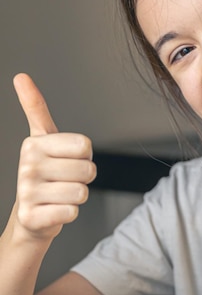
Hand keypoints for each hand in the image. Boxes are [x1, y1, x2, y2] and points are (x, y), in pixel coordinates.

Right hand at [13, 74, 95, 240]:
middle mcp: (27, 166)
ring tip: (59, 196)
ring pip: (81, 192)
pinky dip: (69, 214)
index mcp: (33, 144)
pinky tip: (54, 211)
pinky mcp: (32, 217)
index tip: (66, 160)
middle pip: (87, 169)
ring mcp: (27, 192)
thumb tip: (21, 76)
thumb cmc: (44, 175)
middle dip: (83, 179)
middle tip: (64, 181)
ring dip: (77, 197)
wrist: (30, 218)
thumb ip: (35, 108)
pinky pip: (71, 212)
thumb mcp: (41, 139)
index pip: (84, 145)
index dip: (83, 156)